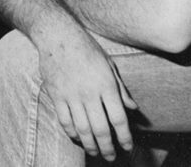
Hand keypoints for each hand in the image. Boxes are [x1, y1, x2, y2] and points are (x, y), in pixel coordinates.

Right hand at [38, 31, 137, 160]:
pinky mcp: (56, 94)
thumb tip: (133, 108)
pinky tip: (77, 138)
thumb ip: (121, 89)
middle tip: (111, 156)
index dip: (125, 137)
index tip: (128, 147)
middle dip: (108, 147)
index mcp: (106, 85)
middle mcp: (89, 93)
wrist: (58, 36)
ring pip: (82, 128)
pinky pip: (64, 120)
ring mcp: (71, 95)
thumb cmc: (86, 48)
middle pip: (101, 128)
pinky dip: (71, 133)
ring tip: (95, 152)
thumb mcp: (109, 65)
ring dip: (90, 144)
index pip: (119, 118)